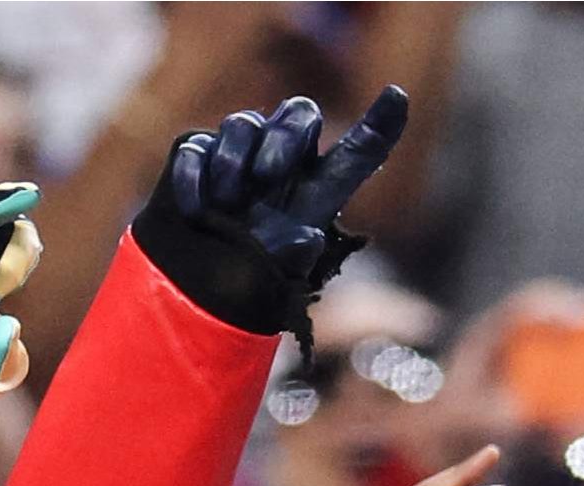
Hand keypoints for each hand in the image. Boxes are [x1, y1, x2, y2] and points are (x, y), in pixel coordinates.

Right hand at [132, 85, 406, 335]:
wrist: (186, 289)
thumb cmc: (245, 280)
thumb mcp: (281, 272)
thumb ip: (300, 251)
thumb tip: (307, 235)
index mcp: (317, 186)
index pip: (358, 149)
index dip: (380, 123)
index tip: (396, 98)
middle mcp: (283, 159)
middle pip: (299, 113)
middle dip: (284, 138)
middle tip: (267, 178)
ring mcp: (239, 150)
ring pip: (243, 122)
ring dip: (234, 161)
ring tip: (227, 204)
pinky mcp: (195, 153)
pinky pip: (196, 145)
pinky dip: (194, 178)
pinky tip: (197, 212)